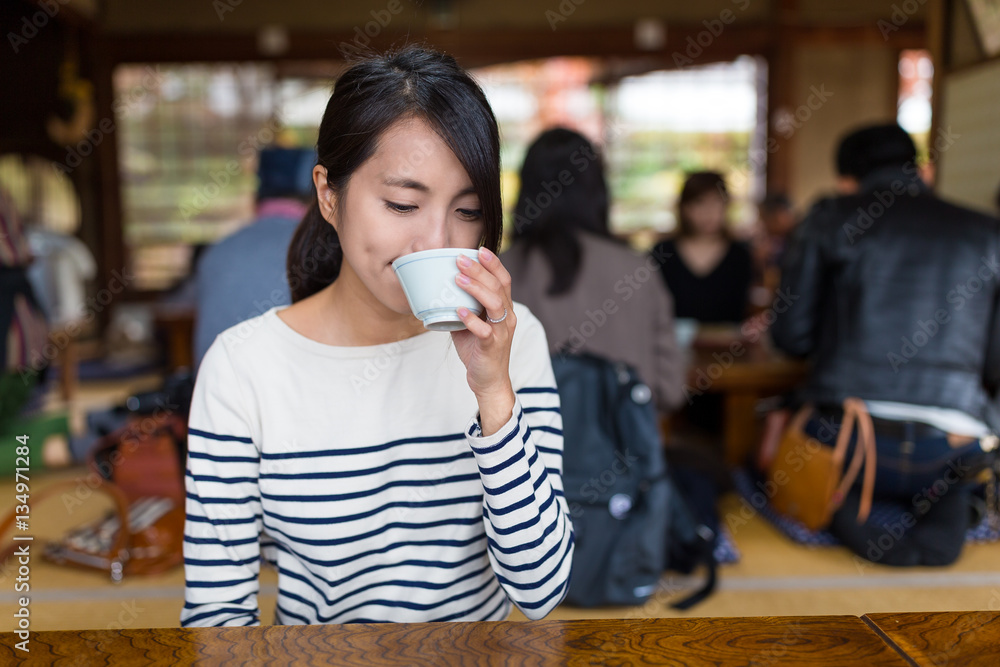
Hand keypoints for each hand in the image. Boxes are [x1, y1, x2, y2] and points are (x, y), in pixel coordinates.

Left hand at [451, 247, 515, 434]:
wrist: (489, 381)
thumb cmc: (479, 350)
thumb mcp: (470, 323)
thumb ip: (460, 306)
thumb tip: (437, 290)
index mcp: (504, 308)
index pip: (503, 280)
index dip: (493, 264)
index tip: (478, 249)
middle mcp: (507, 317)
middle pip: (498, 287)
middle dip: (480, 270)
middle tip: (460, 259)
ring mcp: (501, 332)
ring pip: (495, 304)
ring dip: (476, 289)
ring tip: (458, 280)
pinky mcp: (493, 347)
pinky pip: (484, 331)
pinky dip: (471, 320)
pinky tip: (458, 311)